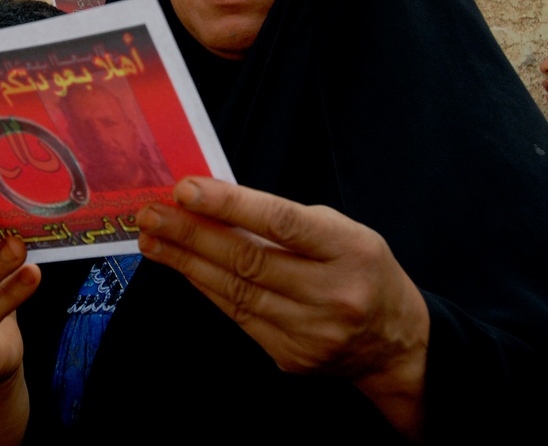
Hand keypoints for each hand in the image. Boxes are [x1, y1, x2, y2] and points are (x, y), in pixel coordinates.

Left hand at [136, 177, 427, 439]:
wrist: (396, 345)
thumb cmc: (361, 270)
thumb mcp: (340, 231)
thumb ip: (283, 220)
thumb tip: (214, 205)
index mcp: (351, 250)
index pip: (282, 224)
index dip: (231, 205)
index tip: (186, 189)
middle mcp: (333, 294)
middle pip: (248, 260)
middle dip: (191, 234)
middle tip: (152, 214)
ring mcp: (311, 332)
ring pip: (235, 291)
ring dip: (186, 261)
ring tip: (152, 238)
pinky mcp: (290, 357)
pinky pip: (237, 315)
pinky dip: (206, 287)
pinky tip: (182, 266)